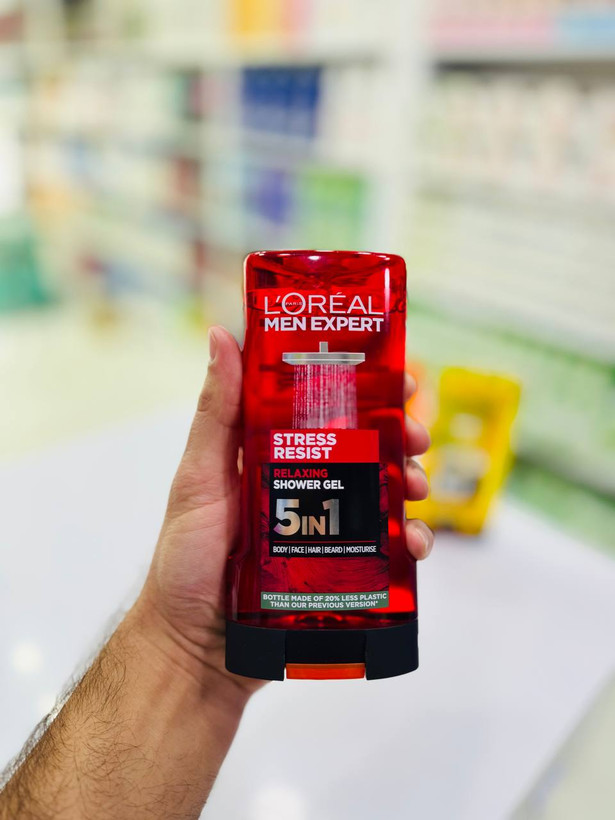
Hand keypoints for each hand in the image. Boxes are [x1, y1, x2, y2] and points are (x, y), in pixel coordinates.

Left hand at [136, 326, 433, 692]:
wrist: (194, 650)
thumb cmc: (186, 561)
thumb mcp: (199, 478)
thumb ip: (216, 413)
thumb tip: (220, 335)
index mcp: (272, 455)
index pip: (325, 410)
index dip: (365, 390)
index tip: (397, 378)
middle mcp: (303, 486)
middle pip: (365, 450)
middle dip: (400, 438)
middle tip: (418, 438)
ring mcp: (324, 530)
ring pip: (381, 496)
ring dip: (411, 486)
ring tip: (418, 490)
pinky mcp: (338, 570)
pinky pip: (383, 551)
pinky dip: (408, 544)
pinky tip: (416, 547)